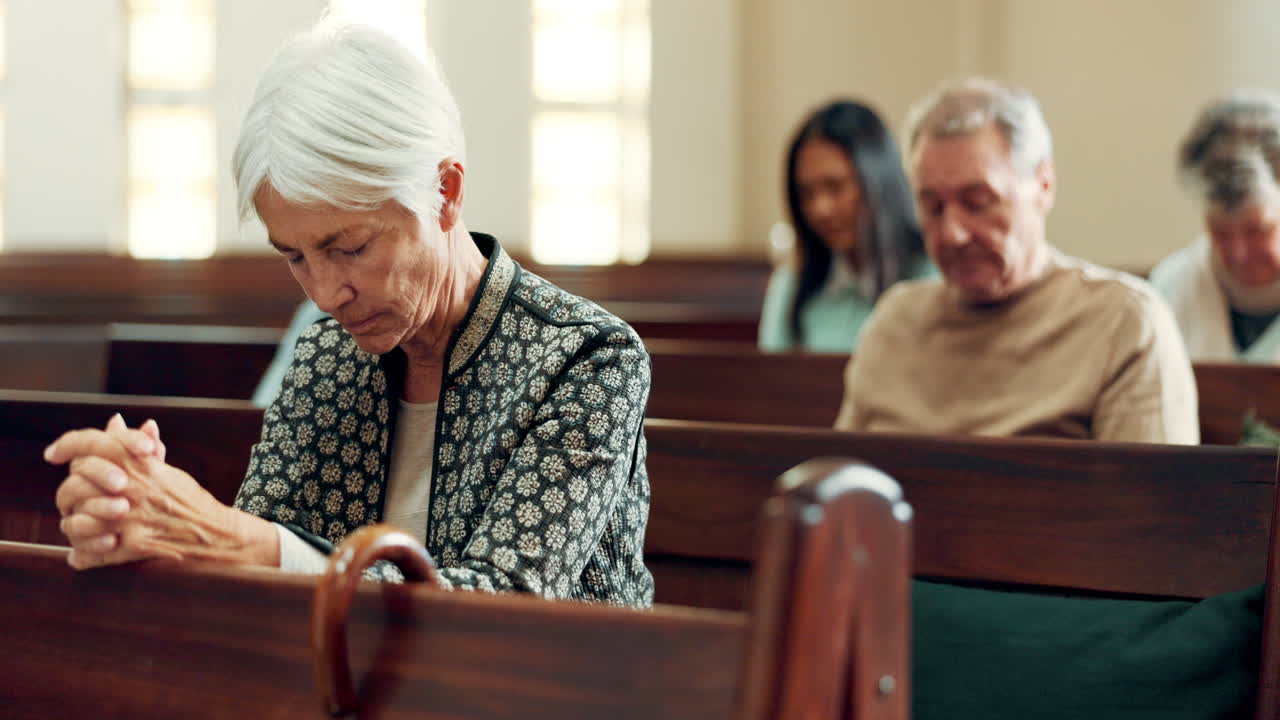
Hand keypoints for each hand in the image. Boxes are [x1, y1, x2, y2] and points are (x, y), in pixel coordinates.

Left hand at [47, 415, 276, 569]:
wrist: (215, 533)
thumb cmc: (189, 499)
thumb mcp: (164, 468)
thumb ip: (136, 445)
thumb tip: (115, 420)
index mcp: (140, 463)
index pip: (90, 444)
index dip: (66, 445)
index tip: (53, 454)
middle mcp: (131, 487)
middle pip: (74, 484)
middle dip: (68, 493)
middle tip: (71, 500)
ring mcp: (130, 518)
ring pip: (74, 521)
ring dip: (73, 526)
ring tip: (79, 526)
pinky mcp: (132, 546)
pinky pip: (90, 553)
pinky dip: (83, 556)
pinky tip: (83, 554)